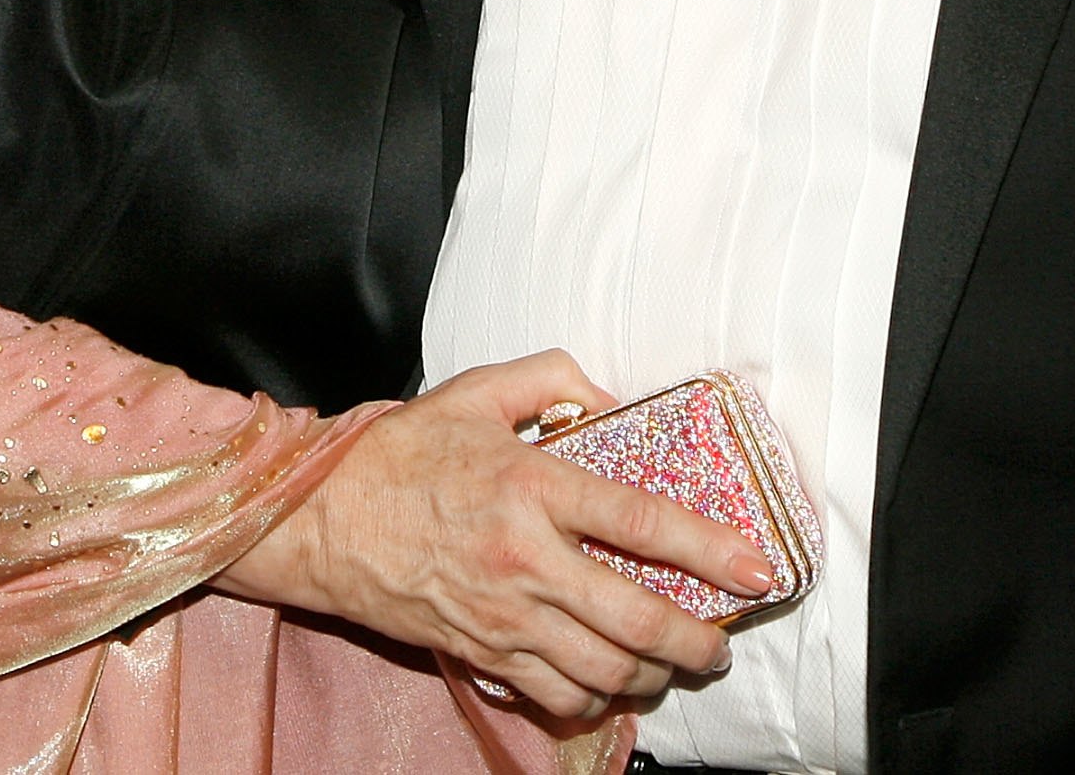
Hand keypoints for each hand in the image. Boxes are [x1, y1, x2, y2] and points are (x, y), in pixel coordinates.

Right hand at [213, 352, 773, 720]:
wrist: (320, 518)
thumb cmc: (400, 455)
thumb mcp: (475, 392)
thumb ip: (551, 378)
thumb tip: (607, 397)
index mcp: (530, 484)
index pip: (641, 522)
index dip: (708, 549)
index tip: (754, 568)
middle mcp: (524, 557)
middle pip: (635, 616)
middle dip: (694, 640)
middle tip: (719, 642)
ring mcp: (502, 613)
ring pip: (602, 667)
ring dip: (651, 674)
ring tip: (671, 663)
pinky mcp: (480, 649)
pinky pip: (554, 693)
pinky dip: (593, 697)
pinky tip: (608, 680)